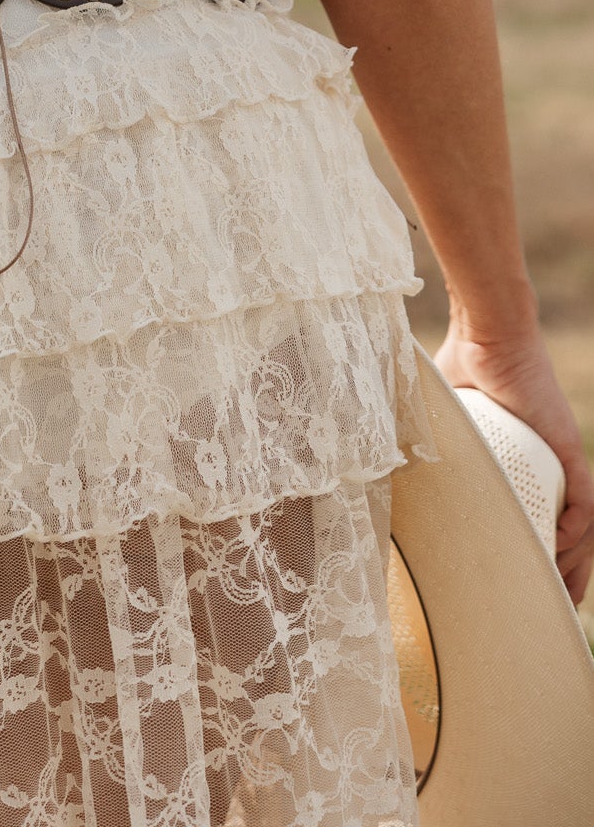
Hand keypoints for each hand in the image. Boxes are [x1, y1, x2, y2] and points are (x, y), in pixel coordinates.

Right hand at [434, 321, 593, 604]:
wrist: (484, 336)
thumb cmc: (461, 370)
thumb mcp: (441, 423)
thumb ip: (419, 446)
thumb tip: (371, 473)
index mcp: (525, 465)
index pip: (541, 519)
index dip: (541, 555)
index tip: (530, 589)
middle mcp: (549, 467)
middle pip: (569, 533)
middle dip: (567, 573)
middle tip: (555, 608)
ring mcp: (561, 459)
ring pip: (582, 524)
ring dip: (577, 561)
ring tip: (565, 593)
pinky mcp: (569, 447)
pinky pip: (585, 498)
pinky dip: (578, 527)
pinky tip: (564, 548)